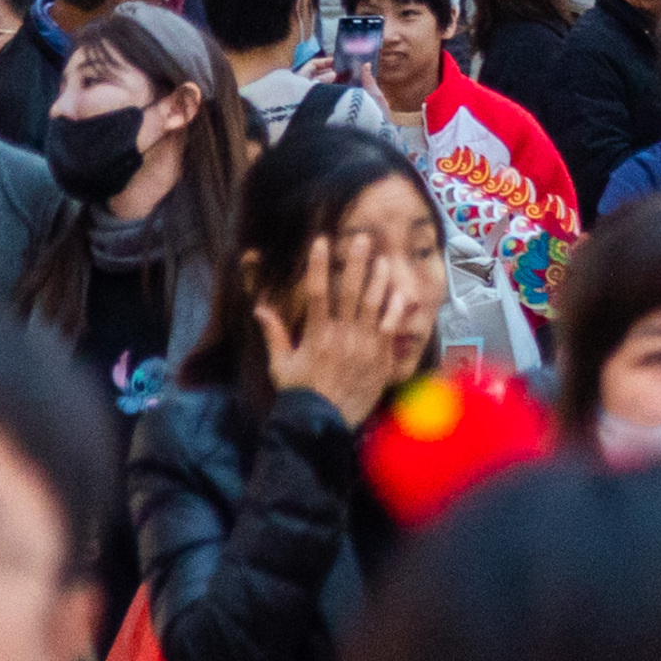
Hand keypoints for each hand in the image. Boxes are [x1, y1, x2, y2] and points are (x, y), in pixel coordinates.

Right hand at [268, 237, 403, 421]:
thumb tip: (260, 308)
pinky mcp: (380, 358)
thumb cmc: (299, 394)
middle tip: (362, 237)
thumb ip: (274, 335)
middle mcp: (342, 335)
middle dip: (356, 262)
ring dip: (379, 280)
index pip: (318, 292)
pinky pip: (391, 328)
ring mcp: (364, 345)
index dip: (319, 265)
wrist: (323, 424)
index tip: (321, 241)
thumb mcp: (281, 366)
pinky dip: (396, 310)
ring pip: (374, 305)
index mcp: (316, 334)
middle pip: (351, 291)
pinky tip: (400, 293)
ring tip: (383, 258)